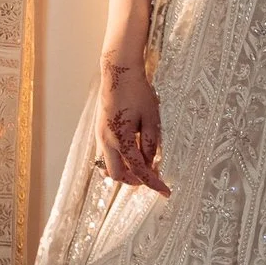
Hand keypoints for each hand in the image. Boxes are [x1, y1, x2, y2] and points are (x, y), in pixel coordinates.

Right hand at [97, 56, 169, 193]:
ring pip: (109, 165)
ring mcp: (99, 136)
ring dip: (125, 170)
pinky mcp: (99, 130)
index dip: (153, 183)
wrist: (118, 72)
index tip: (166, 191)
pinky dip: (119, 159)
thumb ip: (150, 144)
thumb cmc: (137, 92)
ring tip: (143, 165)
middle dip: (135, 180)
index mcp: (120, 139)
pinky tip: (132, 152)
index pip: (138, 170)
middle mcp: (106, 140)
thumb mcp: (152, 119)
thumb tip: (151, 162)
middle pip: (117, 174)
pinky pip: (106, 154)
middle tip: (153, 177)